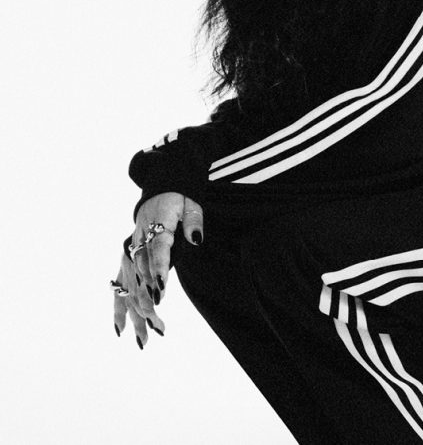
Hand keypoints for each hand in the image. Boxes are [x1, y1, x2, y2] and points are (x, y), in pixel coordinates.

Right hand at [113, 192, 203, 346]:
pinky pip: (121, 286)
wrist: (159, 190)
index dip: (159, 270)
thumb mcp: (191, 204)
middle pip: (141, 275)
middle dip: (147, 302)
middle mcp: (138, 242)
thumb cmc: (179, 200)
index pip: (158, 250)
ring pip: (130, 286)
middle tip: (158, 327)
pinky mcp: (127, 259)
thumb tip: (196, 239)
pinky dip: (119, 307)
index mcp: (156, 226)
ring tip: (144, 339)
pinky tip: (120, 330)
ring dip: (136, 313)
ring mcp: (130, 252)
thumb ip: (194, 221)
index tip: (160, 291)